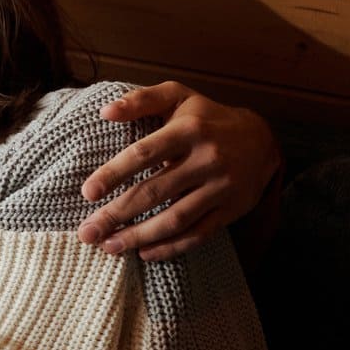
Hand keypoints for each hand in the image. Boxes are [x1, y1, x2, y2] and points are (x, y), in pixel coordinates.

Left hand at [78, 82, 280, 261]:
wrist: (262, 140)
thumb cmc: (206, 118)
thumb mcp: (178, 96)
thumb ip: (142, 100)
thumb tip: (105, 111)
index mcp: (189, 130)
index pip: (144, 154)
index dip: (113, 174)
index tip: (87, 193)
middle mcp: (207, 159)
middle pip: (154, 192)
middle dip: (117, 214)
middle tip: (87, 232)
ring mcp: (221, 187)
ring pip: (175, 219)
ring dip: (139, 237)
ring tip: (109, 246)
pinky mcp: (231, 210)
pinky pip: (198, 234)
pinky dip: (171, 248)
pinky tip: (144, 253)